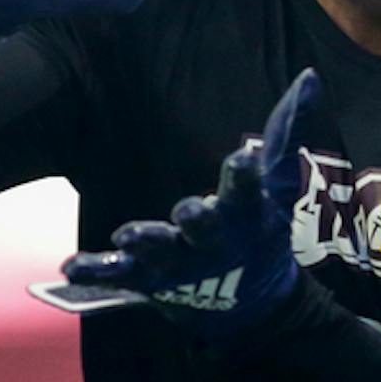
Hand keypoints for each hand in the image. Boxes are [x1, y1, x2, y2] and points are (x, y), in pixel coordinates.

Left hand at [59, 68, 319, 336]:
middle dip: (198, 220)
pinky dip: (96, 272)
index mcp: (245, 215)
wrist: (251, 306)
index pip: (247, 190)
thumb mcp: (276, 185)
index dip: (244, 175)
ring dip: (146, 244)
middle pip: (205, 229)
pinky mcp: (149, 282)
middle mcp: (213, 241)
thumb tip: (310, 75)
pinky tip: (70, 267)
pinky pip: (119, 277)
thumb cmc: (259, 232)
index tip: (242, 157)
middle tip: (189, 211)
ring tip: (126, 236)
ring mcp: (180, 265)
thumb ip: (287, 131)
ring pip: (161, 253)